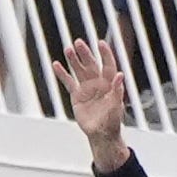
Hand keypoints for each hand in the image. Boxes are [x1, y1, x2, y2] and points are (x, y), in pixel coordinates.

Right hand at [60, 35, 134, 169]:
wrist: (101, 134)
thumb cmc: (112, 121)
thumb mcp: (116, 106)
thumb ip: (117, 91)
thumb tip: (120, 76)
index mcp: (110, 84)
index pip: (108, 65)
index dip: (105, 54)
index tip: (100, 43)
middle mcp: (98, 83)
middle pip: (91, 65)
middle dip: (85, 54)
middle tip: (78, 43)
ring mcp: (87, 88)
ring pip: (79, 71)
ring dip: (74, 60)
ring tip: (68, 49)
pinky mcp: (77, 95)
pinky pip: (69, 82)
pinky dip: (62, 74)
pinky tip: (56, 65)